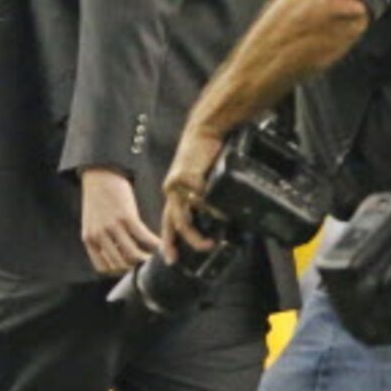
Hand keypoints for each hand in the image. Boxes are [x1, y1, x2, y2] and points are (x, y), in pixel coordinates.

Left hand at [79, 166, 160, 276]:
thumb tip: (121, 255)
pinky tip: (162, 244)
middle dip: (136, 269)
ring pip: (132, 255)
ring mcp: (112, 226)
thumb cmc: (99, 197)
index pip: (104, 268)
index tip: (132, 269)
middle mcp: (99, 235)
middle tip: (149, 267)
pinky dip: (155, 244)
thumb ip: (103, 239)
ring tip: (157, 259)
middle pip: (120, 264)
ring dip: (147, 260)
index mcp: (89, 239)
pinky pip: (143, 238)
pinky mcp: (126, 216)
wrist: (100, 172)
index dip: (119, 272)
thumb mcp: (93, 221)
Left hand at [160, 126, 224, 261]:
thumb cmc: (207, 154)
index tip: (171, 259)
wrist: (206, 130)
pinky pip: (199, 200)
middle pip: (172, 223)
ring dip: (194, 234)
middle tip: (179, 259)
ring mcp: (177, 184)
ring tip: (209, 243)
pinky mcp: (185, 177)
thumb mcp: (204, 180)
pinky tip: (221, 213)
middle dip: (175, 244)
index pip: (169, 221)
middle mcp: (172, 190)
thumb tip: (220, 217)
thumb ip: (207, 198)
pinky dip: (211, 209)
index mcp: (176, 193)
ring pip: (182, 217)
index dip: (169, 241)